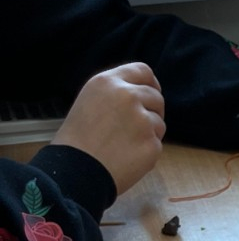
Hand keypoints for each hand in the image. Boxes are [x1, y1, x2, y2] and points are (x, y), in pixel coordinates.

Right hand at [52, 63, 164, 199]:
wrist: (77, 169)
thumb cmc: (79, 138)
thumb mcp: (91, 99)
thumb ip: (115, 93)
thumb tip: (141, 93)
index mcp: (109, 82)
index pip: (142, 71)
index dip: (151, 83)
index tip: (152, 93)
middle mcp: (128, 96)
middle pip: (156, 97)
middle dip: (152, 110)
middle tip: (139, 127)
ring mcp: (142, 120)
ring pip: (160, 122)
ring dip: (150, 133)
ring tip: (127, 144)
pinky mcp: (152, 144)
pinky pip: (158, 144)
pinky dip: (147, 152)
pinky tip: (129, 157)